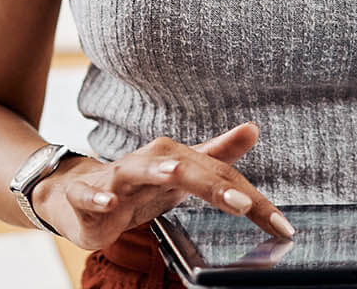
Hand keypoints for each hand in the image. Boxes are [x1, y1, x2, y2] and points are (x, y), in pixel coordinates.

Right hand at [31, 122, 293, 250]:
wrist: (75, 193)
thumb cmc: (138, 185)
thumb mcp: (182, 173)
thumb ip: (217, 155)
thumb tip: (253, 129)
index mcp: (176, 159)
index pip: (221, 176)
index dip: (252, 200)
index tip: (281, 226)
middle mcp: (149, 162)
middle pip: (185, 168)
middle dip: (213, 184)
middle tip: (243, 204)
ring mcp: (116, 179)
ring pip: (135, 170)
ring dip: (155, 170)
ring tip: (174, 174)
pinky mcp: (85, 197)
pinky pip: (89, 196)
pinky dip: (98, 199)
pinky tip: (109, 204)